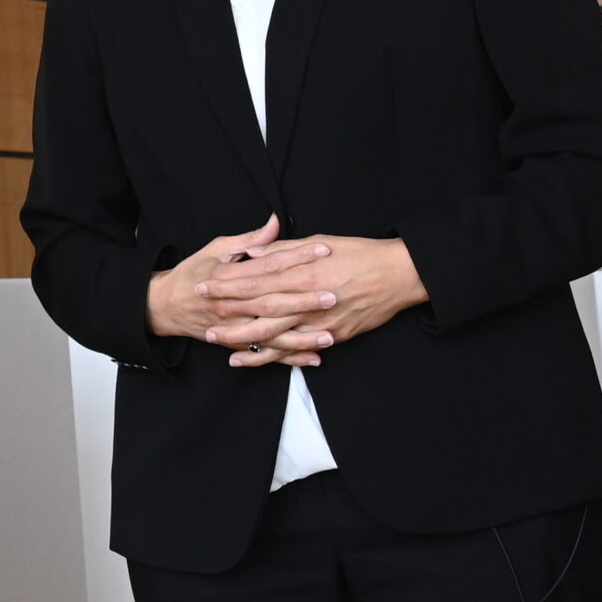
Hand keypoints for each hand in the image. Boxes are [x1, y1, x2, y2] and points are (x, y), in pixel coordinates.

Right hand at [144, 217, 324, 367]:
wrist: (164, 305)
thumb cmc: (192, 273)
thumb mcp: (216, 249)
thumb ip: (250, 240)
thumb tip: (276, 222)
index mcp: (228, 275)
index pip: (268, 264)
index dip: (296, 256)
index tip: (322, 251)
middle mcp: (231, 303)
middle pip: (272, 301)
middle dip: (304, 300)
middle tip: (333, 295)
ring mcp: (233, 326)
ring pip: (271, 333)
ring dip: (301, 336)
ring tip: (329, 335)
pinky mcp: (236, 342)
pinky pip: (265, 353)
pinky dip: (289, 357)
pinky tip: (312, 357)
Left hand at [199, 233, 427, 367]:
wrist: (399, 274)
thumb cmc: (359, 253)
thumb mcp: (319, 241)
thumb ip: (283, 249)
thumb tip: (253, 252)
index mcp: (303, 271)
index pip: (257, 278)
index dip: (228, 282)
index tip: (204, 283)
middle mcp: (309, 298)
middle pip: (259, 307)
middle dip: (227, 312)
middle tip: (201, 314)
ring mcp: (320, 320)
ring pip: (274, 334)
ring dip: (242, 338)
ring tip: (216, 340)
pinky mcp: (332, 336)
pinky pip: (296, 349)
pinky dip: (271, 357)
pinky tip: (249, 360)